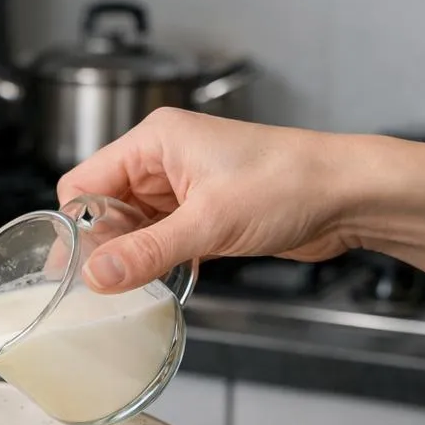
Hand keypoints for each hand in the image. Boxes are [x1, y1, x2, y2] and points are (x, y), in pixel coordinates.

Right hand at [57, 110, 361, 292]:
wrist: (349, 195)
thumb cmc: (292, 181)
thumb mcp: (210, 222)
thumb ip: (147, 253)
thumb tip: (96, 276)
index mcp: (155, 141)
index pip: (84, 181)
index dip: (77, 224)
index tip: (76, 265)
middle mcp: (164, 160)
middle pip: (105, 207)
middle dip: (104, 246)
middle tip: (106, 284)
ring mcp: (184, 188)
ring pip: (133, 228)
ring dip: (134, 257)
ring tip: (138, 284)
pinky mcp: (204, 213)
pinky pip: (161, 240)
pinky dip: (159, 261)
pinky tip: (168, 279)